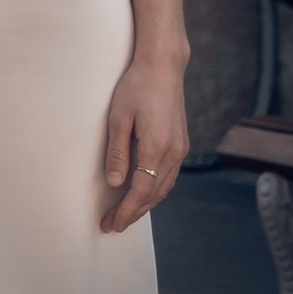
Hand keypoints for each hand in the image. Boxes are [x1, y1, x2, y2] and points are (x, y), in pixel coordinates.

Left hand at [100, 53, 188, 232]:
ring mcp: (181, 150)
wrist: (163, 68)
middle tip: (112, 225)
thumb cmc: (136, 88)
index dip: (126, 210)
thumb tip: (116, 183)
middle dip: (133, 213)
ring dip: (145, 204)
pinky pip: (169, 176)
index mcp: (157, 148)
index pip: (140, 190)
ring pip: (163, 188)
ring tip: (124, 215)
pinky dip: (155, 190)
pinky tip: (143, 194)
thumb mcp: (118, 118)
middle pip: (153, 194)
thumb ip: (117, 152)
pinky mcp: (181, 145)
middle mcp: (174, 153)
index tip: (111, 224)